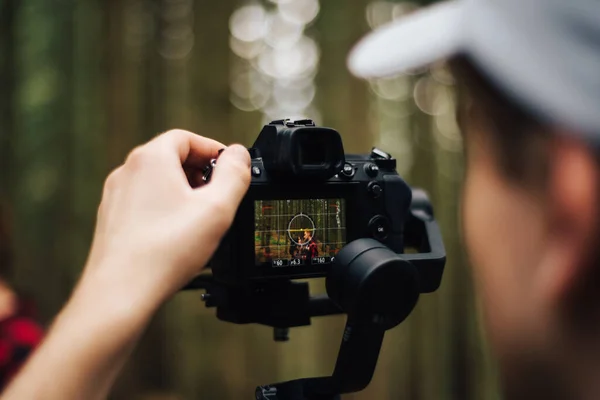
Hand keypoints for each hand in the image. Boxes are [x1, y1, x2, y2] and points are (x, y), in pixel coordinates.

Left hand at [81, 129, 250, 307]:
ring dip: (183, 193)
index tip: (229, 170)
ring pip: (158, 182)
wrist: (122, 291)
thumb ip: (235, 174)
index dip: (213, 151)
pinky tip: (178, 236)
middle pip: (171, 158)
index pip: (187, 138)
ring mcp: (116, 196)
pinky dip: (165, 210)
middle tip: (219, 196)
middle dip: (200, 173)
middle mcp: (127, 172)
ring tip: (200, 218)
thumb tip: (239, 154)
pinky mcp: (112, 219)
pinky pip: (145, 203)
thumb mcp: (217, 207)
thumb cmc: (166, 251)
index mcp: (151, 159)